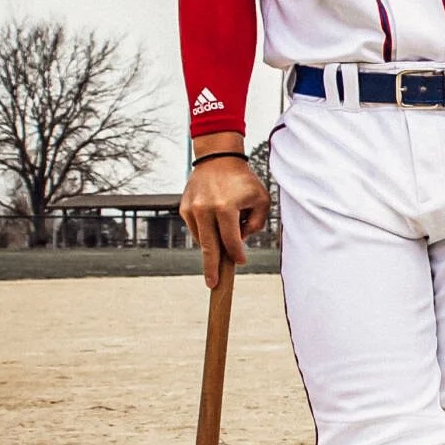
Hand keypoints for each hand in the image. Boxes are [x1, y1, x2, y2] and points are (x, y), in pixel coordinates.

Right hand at [177, 141, 269, 286]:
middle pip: (209, 247)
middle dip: (212, 268)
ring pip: (202, 239)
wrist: (218, 159)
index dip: (237, 254)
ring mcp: (191, 209)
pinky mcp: (184, 208)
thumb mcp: (261, 200)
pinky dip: (206, 232)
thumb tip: (240, 241)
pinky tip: (215, 224)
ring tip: (224, 235)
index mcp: (225, 208)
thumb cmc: (243, 181)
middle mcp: (205, 210)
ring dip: (213, 244)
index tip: (240, 262)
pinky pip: (196, 229)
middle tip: (213, 285)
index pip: (231, 241)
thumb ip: (255, 224)